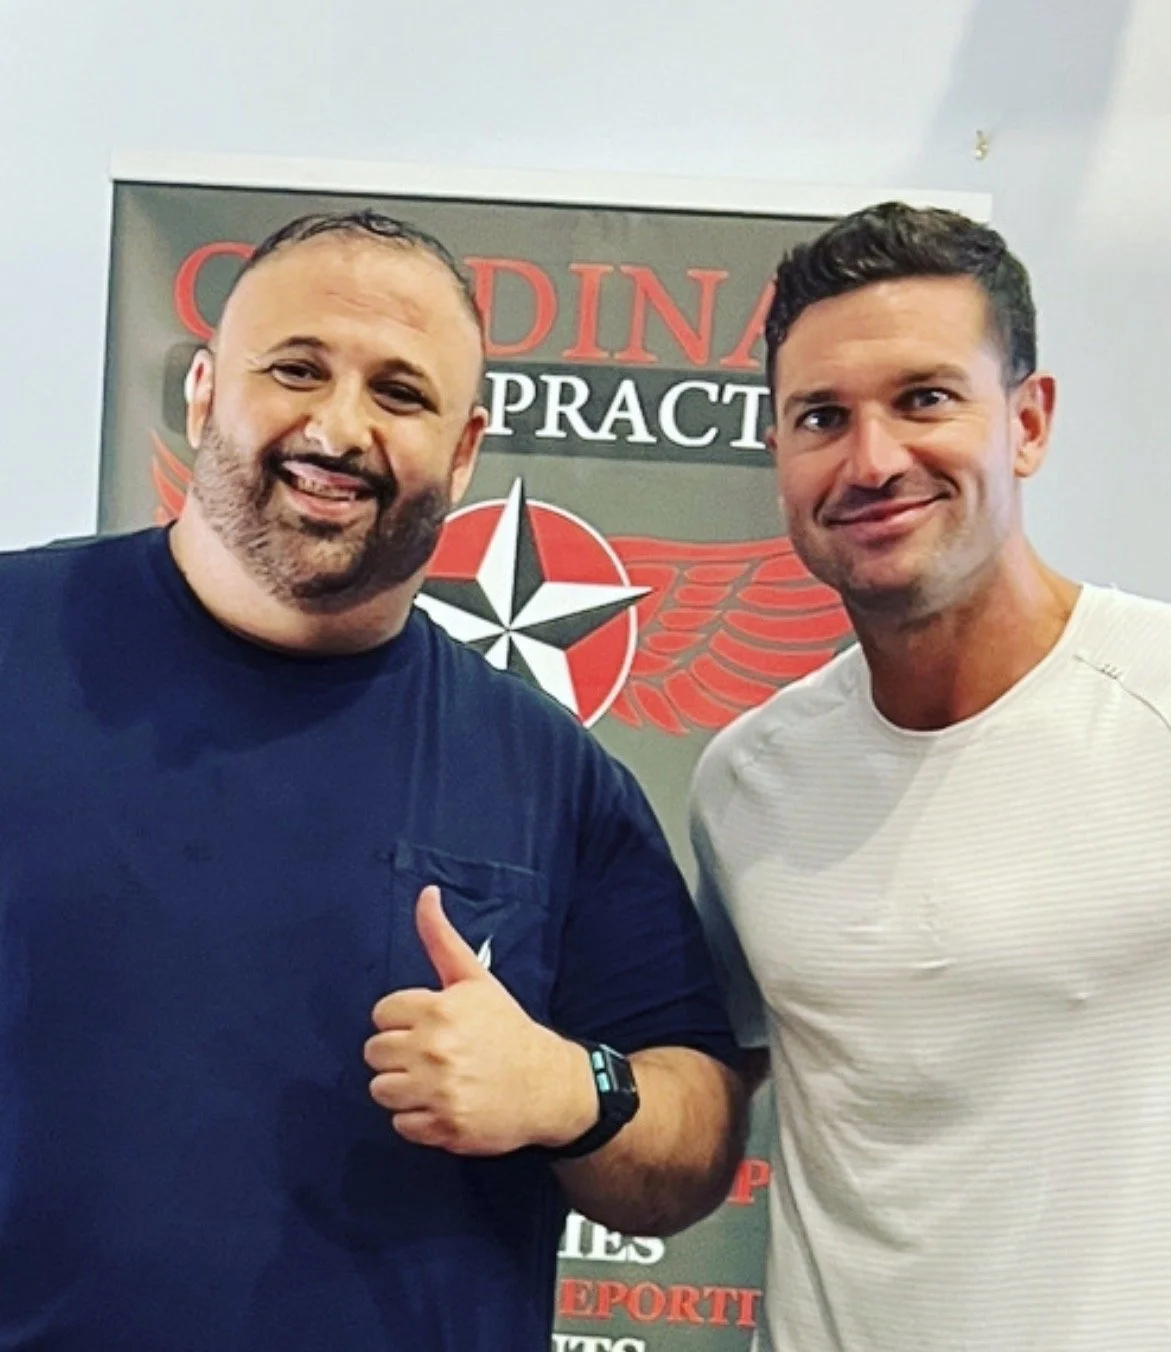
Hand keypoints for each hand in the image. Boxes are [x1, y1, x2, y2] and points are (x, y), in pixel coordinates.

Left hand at [364, 885, 596, 1155]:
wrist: (547, 1084)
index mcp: (439, 1010)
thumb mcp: (475, 979)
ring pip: (381, 1089)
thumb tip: (426, 893)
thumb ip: (441, 938)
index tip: (429, 1025)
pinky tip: (443, 1105)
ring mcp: (439, 1092)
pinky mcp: (444, 1128)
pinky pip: (400, 1124)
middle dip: (399, 1053)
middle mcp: (435, 1050)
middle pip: (374, 1052)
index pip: (381, 1014)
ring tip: (434, 1081)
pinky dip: (418, 1119)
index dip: (403, 1019)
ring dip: (403, 1088)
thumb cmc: (507, 1028)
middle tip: (431, 1054)